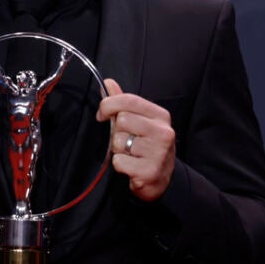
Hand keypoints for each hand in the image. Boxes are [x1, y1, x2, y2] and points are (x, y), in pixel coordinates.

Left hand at [96, 78, 175, 200]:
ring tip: (131, 154)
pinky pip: (119, 161)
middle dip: (117, 132)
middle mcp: (163, 132)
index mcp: (161, 116)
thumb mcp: (140, 122)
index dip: (109, 104)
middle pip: (122, 120)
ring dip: (118, 150)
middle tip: (126, 141)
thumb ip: (123, 103)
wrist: (162, 180)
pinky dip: (120, 165)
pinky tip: (131, 167)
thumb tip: (108, 83)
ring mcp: (158, 152)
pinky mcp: (150, 171)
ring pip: (119, 141)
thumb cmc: (148, 147)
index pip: (129, 100)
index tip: (101, 114)